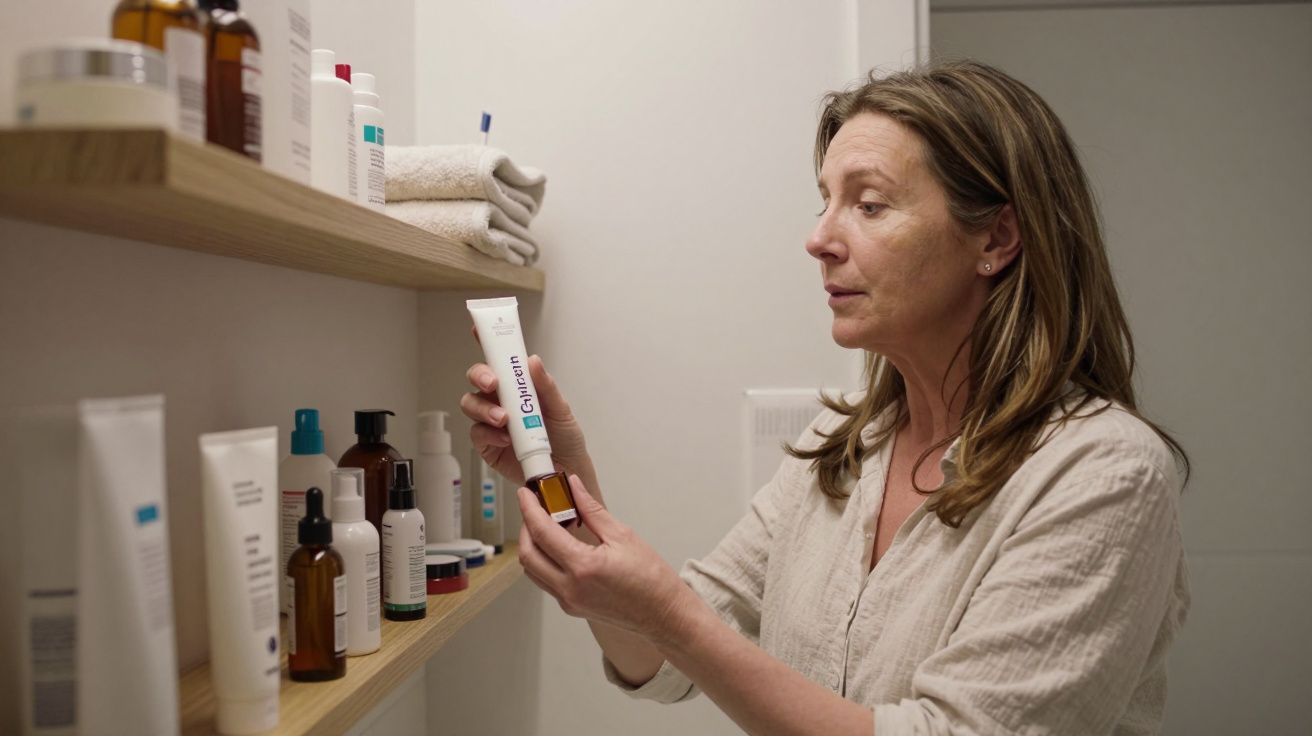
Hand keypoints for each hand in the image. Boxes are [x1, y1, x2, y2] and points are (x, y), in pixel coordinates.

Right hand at [460, 352, 591, 486]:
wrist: (566, 470)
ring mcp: (491, 422)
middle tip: (493, 383)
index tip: (478, 331)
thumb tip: (533, 361)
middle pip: (477, 379)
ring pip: (471, 404)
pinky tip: (505, 439)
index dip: (486, 344)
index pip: (499, 360)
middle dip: (480, 375)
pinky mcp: (487, 445)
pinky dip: (489, 434)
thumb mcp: (561, 409)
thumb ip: (546, 386)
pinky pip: (477, 434)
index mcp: (517, 386)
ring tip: (503, 418)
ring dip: (484, 408)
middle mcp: (500, 400)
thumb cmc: (565, 438)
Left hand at [517, 474, 693, 641]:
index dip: (529, 509)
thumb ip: (591, 510)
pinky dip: (544, 560)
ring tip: (545, 524)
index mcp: (583, 567)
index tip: (525, 494)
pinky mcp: (571, 607)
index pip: (542, 532)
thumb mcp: (622, 535)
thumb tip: (574, 487)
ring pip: (533, 570)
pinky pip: (545, 581)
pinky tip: (558, 546)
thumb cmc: (650, 578)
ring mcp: (568, 601)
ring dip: (532, 545)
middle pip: (528, 554)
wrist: (662, 613)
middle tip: (535, 507)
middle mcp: (570, 588)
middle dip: (525, 526)